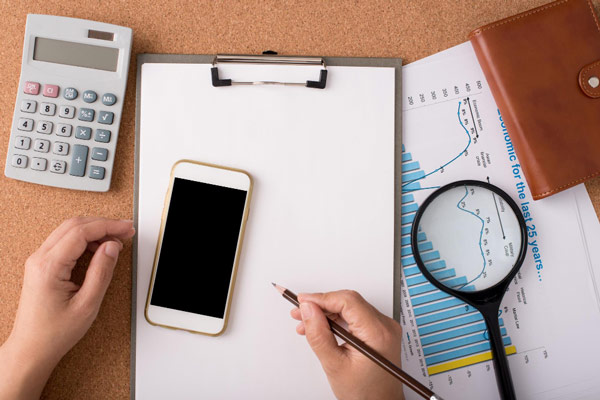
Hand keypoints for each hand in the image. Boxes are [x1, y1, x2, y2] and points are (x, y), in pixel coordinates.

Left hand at [0, 217, 134, 399]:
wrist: (32, 348)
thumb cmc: (54, 333)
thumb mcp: (87, 304)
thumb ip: (101, 272)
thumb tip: (112, 247)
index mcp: (49, 266)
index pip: (81, 232)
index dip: (108, 226)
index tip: (126, 228)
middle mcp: (40, 259)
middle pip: (74, 225)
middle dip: (103, 224)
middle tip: (125, 231)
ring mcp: (39, 261)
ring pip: (69, 230)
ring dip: (94, 230)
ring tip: (115, 241)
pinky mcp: (42, 265)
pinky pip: (64, 241)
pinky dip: (85, 240)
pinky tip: (99, 249)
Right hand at [291, 290, 404, 399]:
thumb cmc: (365, 393)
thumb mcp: (334, 365)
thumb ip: (319, 334)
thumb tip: (308, 309)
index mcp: (377, 333)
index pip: (347, 301)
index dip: (321, 298)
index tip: (302, 301)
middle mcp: (385, 326)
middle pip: (348, 302)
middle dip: (321, 305)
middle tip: (300, 312)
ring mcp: (384, 328)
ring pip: (350, 308)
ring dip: (327, 312)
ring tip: (306, 322)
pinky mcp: (379, 332)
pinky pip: (355, 317)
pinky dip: (337, 319)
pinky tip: (321, 327)